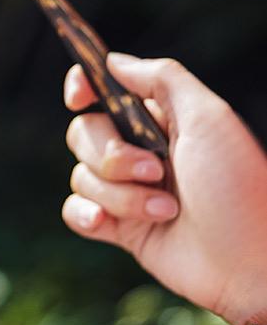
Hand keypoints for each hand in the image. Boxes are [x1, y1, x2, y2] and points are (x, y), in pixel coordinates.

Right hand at [63, 52, 266, 324]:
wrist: (252, 263)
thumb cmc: (240, 188)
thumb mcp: (210, 119)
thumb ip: (162, 79)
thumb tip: (112, 61)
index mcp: (159, 120)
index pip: (102, 90)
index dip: (82, 88)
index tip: (78, 98)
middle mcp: (139, 151)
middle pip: (82, 133)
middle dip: (111, 156)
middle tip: (155, 172)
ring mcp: (127, 190)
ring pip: (81, 176)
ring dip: (121, 195)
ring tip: (167, 210)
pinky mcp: (121, 228)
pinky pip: (75, 211)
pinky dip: (87, 215)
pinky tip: (109, 224)